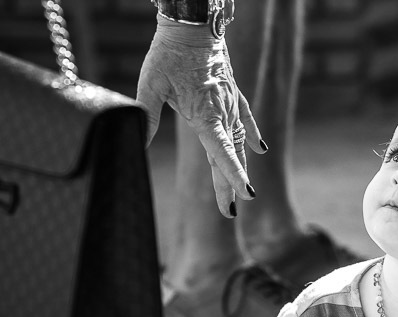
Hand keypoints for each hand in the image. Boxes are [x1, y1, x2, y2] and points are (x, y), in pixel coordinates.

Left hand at [136, 19, 264, 215]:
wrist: (193, 21)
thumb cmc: (168, 51)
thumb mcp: (150, 83)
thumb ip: (147, 115)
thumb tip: (138, 142)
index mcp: (204, 113)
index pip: (221, 151)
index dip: (233, 175)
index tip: (246, 196)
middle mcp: (222, 112)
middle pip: (228, 154)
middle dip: (229, 185)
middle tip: (229, 213)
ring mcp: (229, 103)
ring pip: (237, 141)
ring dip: (238, 166)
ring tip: (238, 193)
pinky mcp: (231, 93)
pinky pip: (246, 118)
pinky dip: (252, 135)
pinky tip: (260, 150)